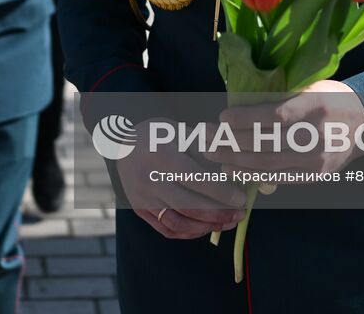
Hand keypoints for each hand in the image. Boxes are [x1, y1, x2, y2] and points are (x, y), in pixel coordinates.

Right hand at [116, 120, 244, 238]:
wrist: (123, 145)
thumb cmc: (158, 135)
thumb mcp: (179, 131)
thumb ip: (202, 149)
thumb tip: (230, 169)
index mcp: (160, 155)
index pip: (194, 178)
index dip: (219, 192)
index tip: (241, 198)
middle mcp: (148, 180)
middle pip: (187, 205)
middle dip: (218, 214)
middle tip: (240, 214)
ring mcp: (142, 198)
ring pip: (178, 222)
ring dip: (206, 227)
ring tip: (227, 223)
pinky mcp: (140, 210)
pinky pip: (167, 229)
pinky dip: (189, 233)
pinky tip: (206, 227)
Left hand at [208, 80, 363, 178]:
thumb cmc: (331, 99)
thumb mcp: (311, 87)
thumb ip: (282, 95)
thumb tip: (240, 101)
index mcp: (316, 106)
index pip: (276, 115)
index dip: (246, 118)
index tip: (223, 117)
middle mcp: (317, 135)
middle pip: (267, 143)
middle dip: (231, 142)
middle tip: (205, 137)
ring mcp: (316, 160)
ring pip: (269, 164)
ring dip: (235, 160)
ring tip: (213, 154)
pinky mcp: (314, 176)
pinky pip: (278, 178)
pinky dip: (252, 175)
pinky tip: (233, 168)